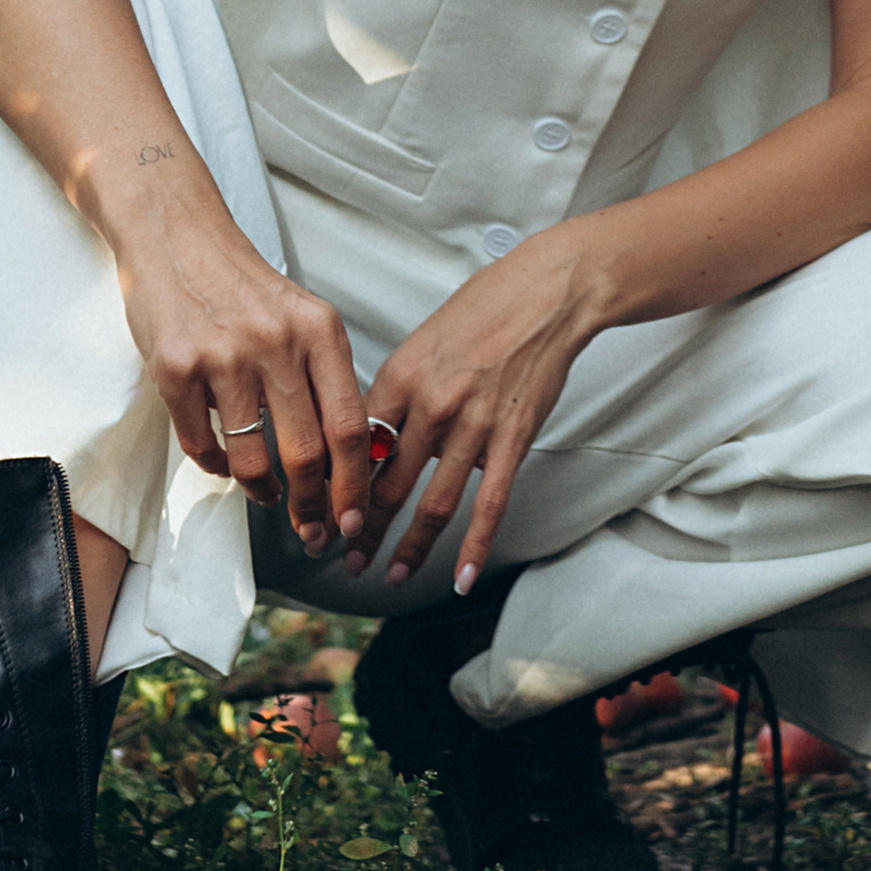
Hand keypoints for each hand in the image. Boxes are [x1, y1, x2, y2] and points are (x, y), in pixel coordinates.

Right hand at [112, 202, 373, 557]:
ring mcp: (223, 356)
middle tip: (311, 528)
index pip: (351, 427)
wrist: (176, 236)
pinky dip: (216, 467)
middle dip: (312, 505)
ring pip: (252, 458)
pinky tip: (224, 463)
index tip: (354, 520)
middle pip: (306, 453)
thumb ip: (327, 378)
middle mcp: (276, 342)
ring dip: (262, 491)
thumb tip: (352, 459)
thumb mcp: (304, 318)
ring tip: (265, 495)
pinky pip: (201, 445)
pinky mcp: (175, 368)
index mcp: (320, 331)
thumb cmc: (244, 287)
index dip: (356, 486)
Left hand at [359, 235, 599, 596]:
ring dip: (408, 547)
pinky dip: (474, 546)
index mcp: (399, 376)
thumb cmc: (483, 310)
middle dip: (361, 530)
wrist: (545, 294)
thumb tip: (373, 438)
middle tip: (345, 557)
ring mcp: (473, 424)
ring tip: (390, 575)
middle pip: (385, 483)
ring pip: (432, 502)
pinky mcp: (512, 438)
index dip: (336, 487)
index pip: (355, 446)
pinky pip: (489, 503)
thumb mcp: (420, 343)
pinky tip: (462, 576)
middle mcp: (430, 404)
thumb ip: (396, 393)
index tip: (325, 513)